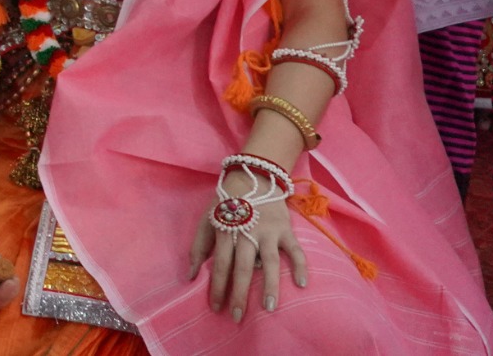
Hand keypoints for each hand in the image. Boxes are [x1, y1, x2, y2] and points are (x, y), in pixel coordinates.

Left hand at [188, 178, 306, 319]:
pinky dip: (301, 265)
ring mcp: (268, 230)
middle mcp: (246, 231)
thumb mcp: (207, 218)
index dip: (217, 286)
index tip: (216, 307)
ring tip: (268, 307)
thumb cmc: (226, 201)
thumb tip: (191, 275)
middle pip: (242, 266)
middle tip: (236, 316)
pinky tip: (301, 284)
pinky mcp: (285, 229)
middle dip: (238, 293)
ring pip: (270, 261)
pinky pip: (296, 250)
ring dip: (269, 285)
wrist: (252, 176)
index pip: (220, 263)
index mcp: (225, 229)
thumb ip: (199, 246)